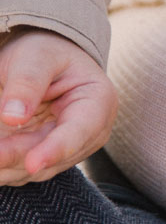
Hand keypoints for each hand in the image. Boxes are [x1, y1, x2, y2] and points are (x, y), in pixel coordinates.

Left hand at [0, 29, 117, 185]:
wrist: (44, 62)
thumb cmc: (46, 53)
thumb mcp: (36, 58)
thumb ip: (27, 83)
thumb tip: (13, 116)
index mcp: (98, 102)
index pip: (79, 131)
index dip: (56, 149)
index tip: (32, 164)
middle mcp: (89, 133)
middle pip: (52, 156)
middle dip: (16, 157)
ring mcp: (69, 150)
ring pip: (34, 169)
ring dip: (6, 166)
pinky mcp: (46, 158)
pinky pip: (21, 170)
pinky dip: (3, 166)